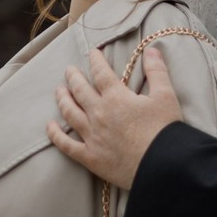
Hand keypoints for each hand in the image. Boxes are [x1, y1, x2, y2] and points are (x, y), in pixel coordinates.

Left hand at [47, 46, 180, 188]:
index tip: (93, 53)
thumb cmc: (165, 130)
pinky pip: (66, 145)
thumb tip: (151, 49)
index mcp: (116, 97)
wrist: (163, 166)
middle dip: (73, 77)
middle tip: (69, 70)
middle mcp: (99, 114)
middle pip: (80, 90)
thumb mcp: (166, 96)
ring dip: (62, 99)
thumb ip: (157, 71)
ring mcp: (92, 136)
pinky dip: (56, 135)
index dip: (96, 60)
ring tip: (59, 91)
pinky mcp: (90, 157)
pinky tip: (50, 127)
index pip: (101, 73)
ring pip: (70, 113)